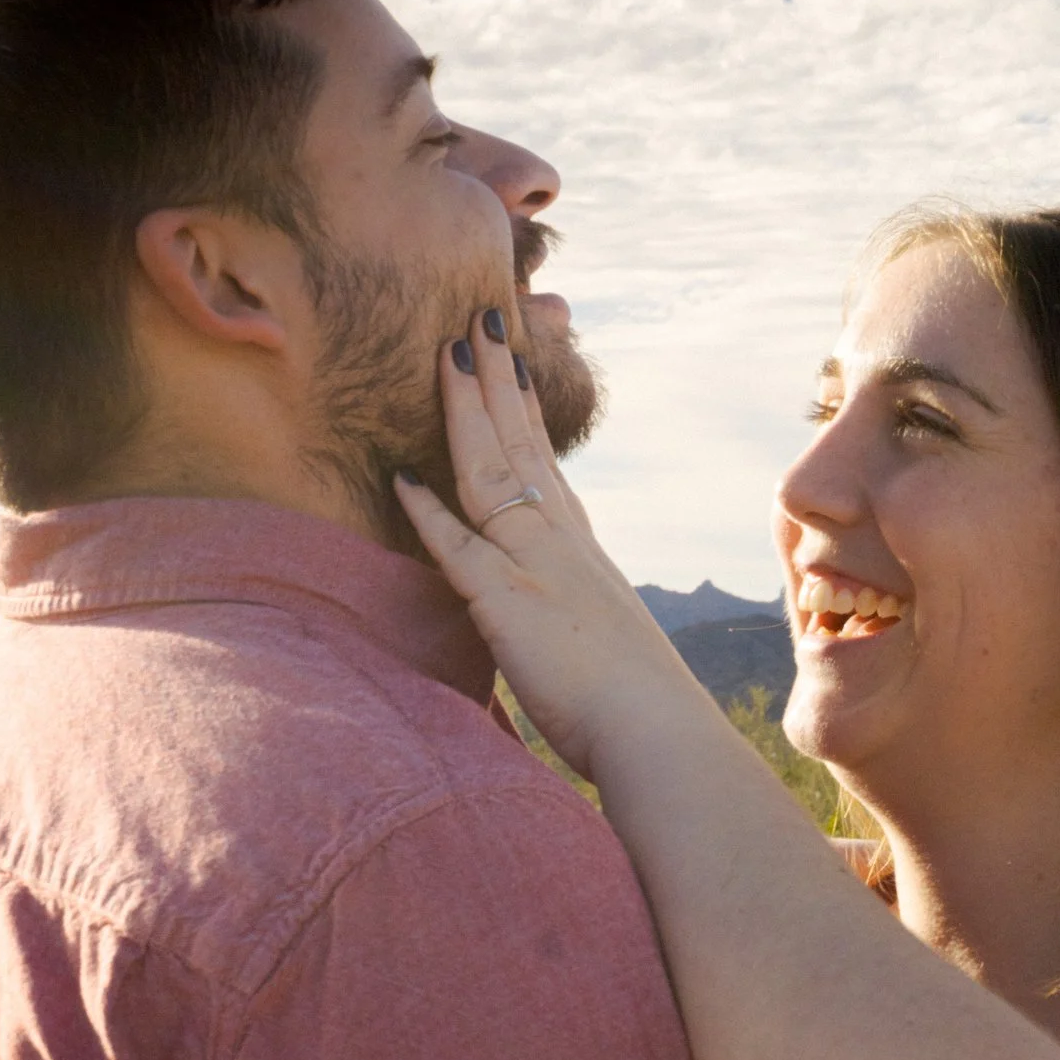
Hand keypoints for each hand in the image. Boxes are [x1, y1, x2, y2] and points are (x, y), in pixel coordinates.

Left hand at [393, 313, 706, 780]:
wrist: (658, 734)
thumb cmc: (635, 710)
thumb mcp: (607, 649)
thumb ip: (579, 627)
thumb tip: (576, 639)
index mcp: (582, 555)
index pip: (546, 471)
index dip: (524, 419)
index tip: (510, 371)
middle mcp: (562, 545)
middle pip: (520, 450)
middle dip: (493, 385)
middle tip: (475, 325)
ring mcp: (536, 567)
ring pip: (492, 474)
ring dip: (465, 413)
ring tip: (446, 354)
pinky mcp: (508, 603)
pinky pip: (460, 547)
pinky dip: (429, 511)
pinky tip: (402, 477)